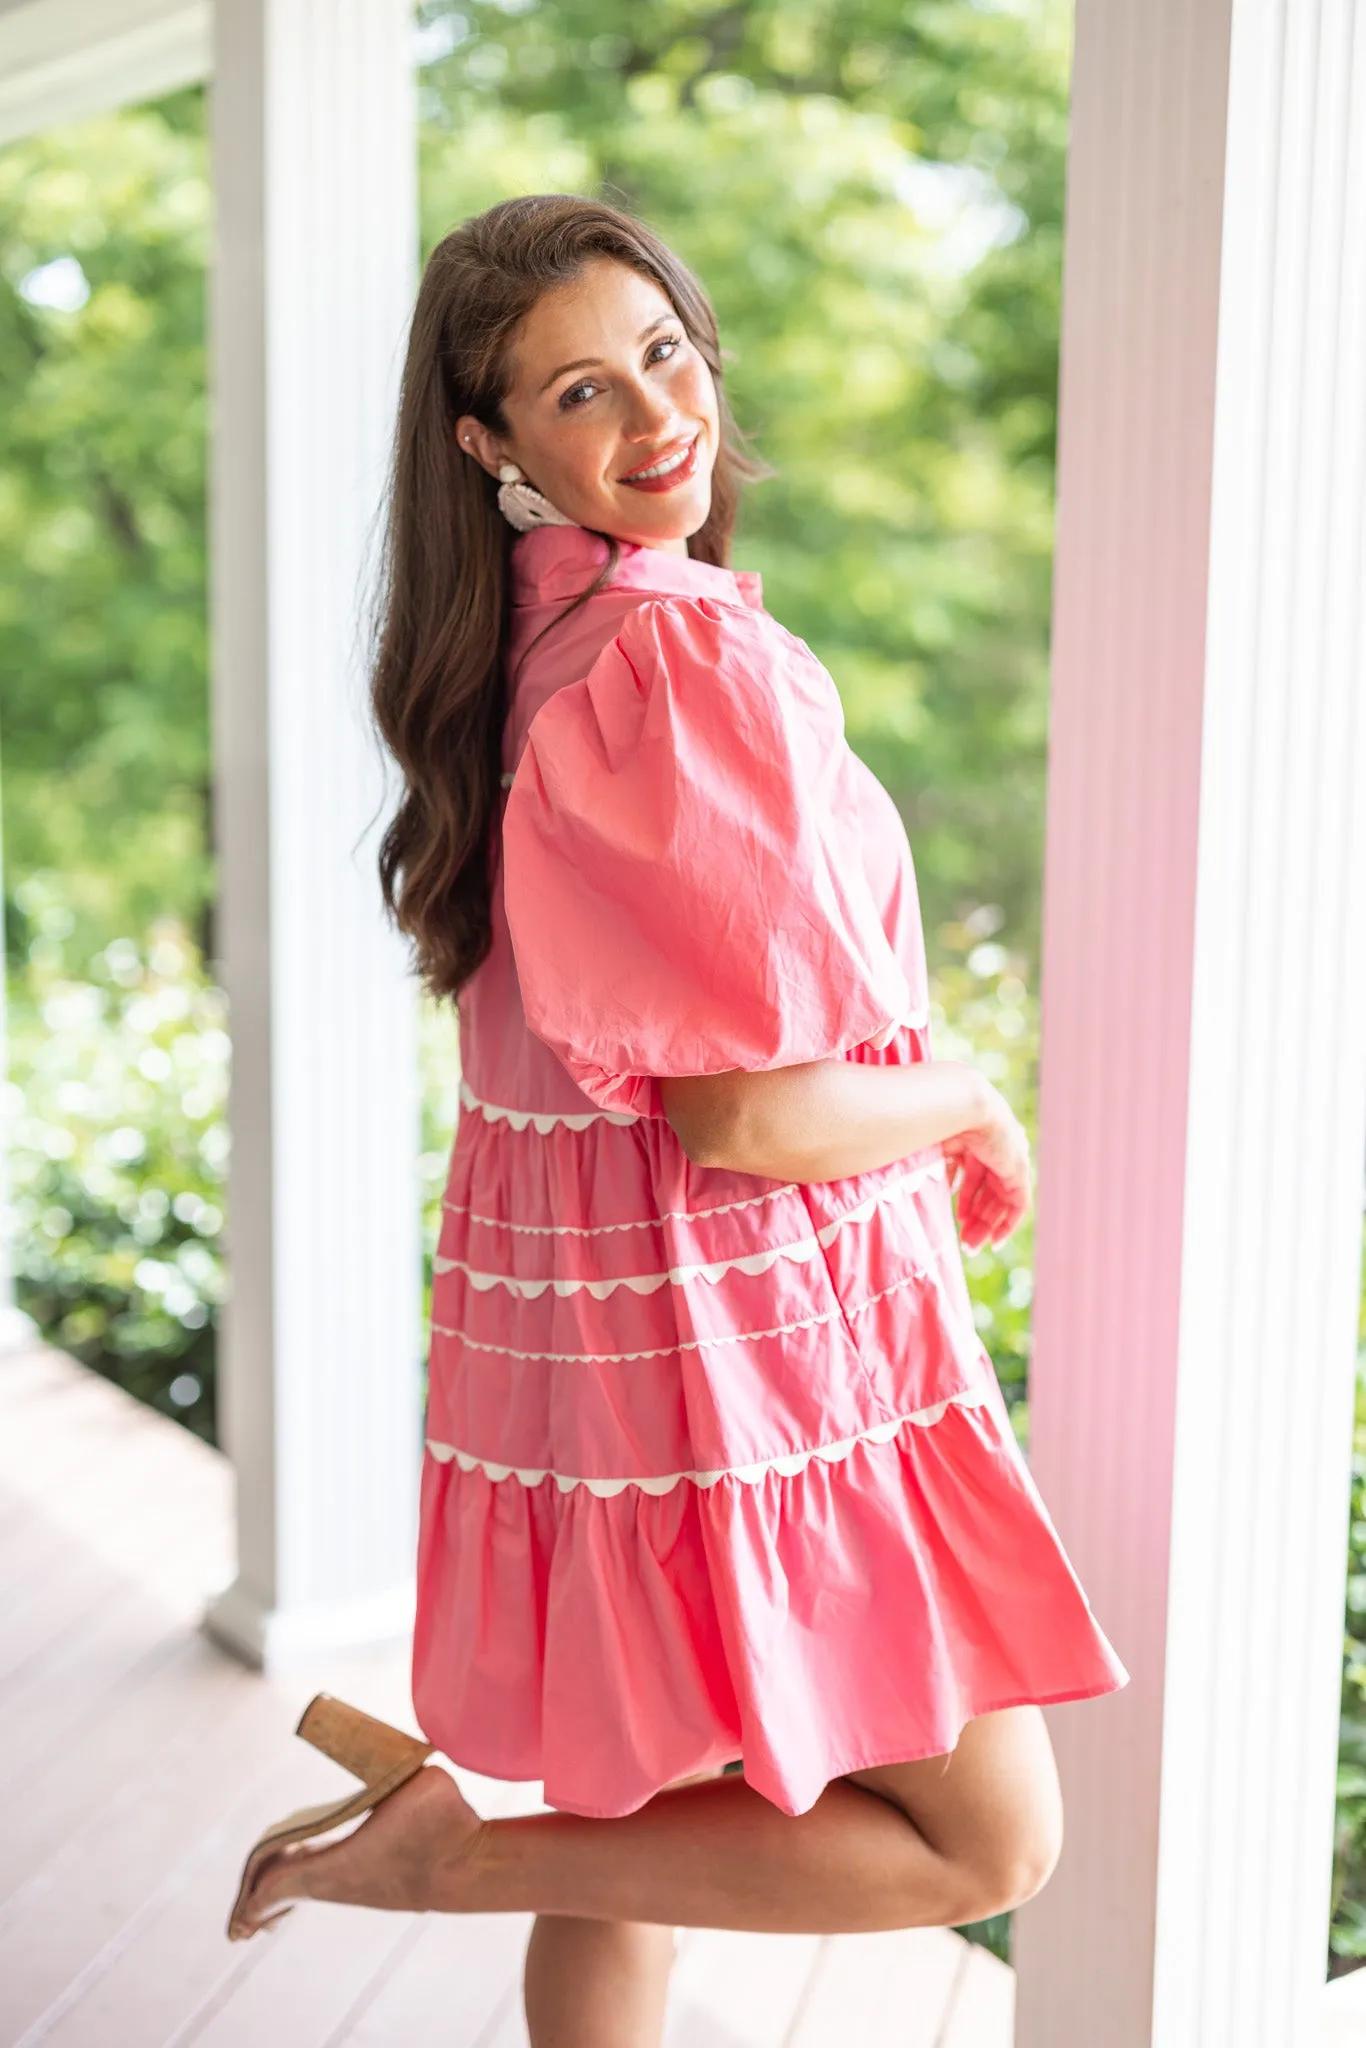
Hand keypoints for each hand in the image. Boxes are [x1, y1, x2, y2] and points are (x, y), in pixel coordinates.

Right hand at [942, 1080, 1031, 1251]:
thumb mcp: (934, 1147)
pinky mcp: (1018, 1170)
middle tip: (964, 1243)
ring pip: (1001, 1201)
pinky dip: (1008, 1223)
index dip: (967, 1201)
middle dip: (976, 1219)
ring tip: (972, 1246)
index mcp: (977, 1141)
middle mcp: (997, 1150)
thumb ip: (939, 1166)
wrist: (960, 1104)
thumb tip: (936, 1183)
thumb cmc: (937, 1118)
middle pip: (989, 1192)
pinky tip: (995, 1241)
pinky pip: (1018, 1204)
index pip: (976, 1178)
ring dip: (987, 1225)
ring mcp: (1010, 1159)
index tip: (958, 1220)